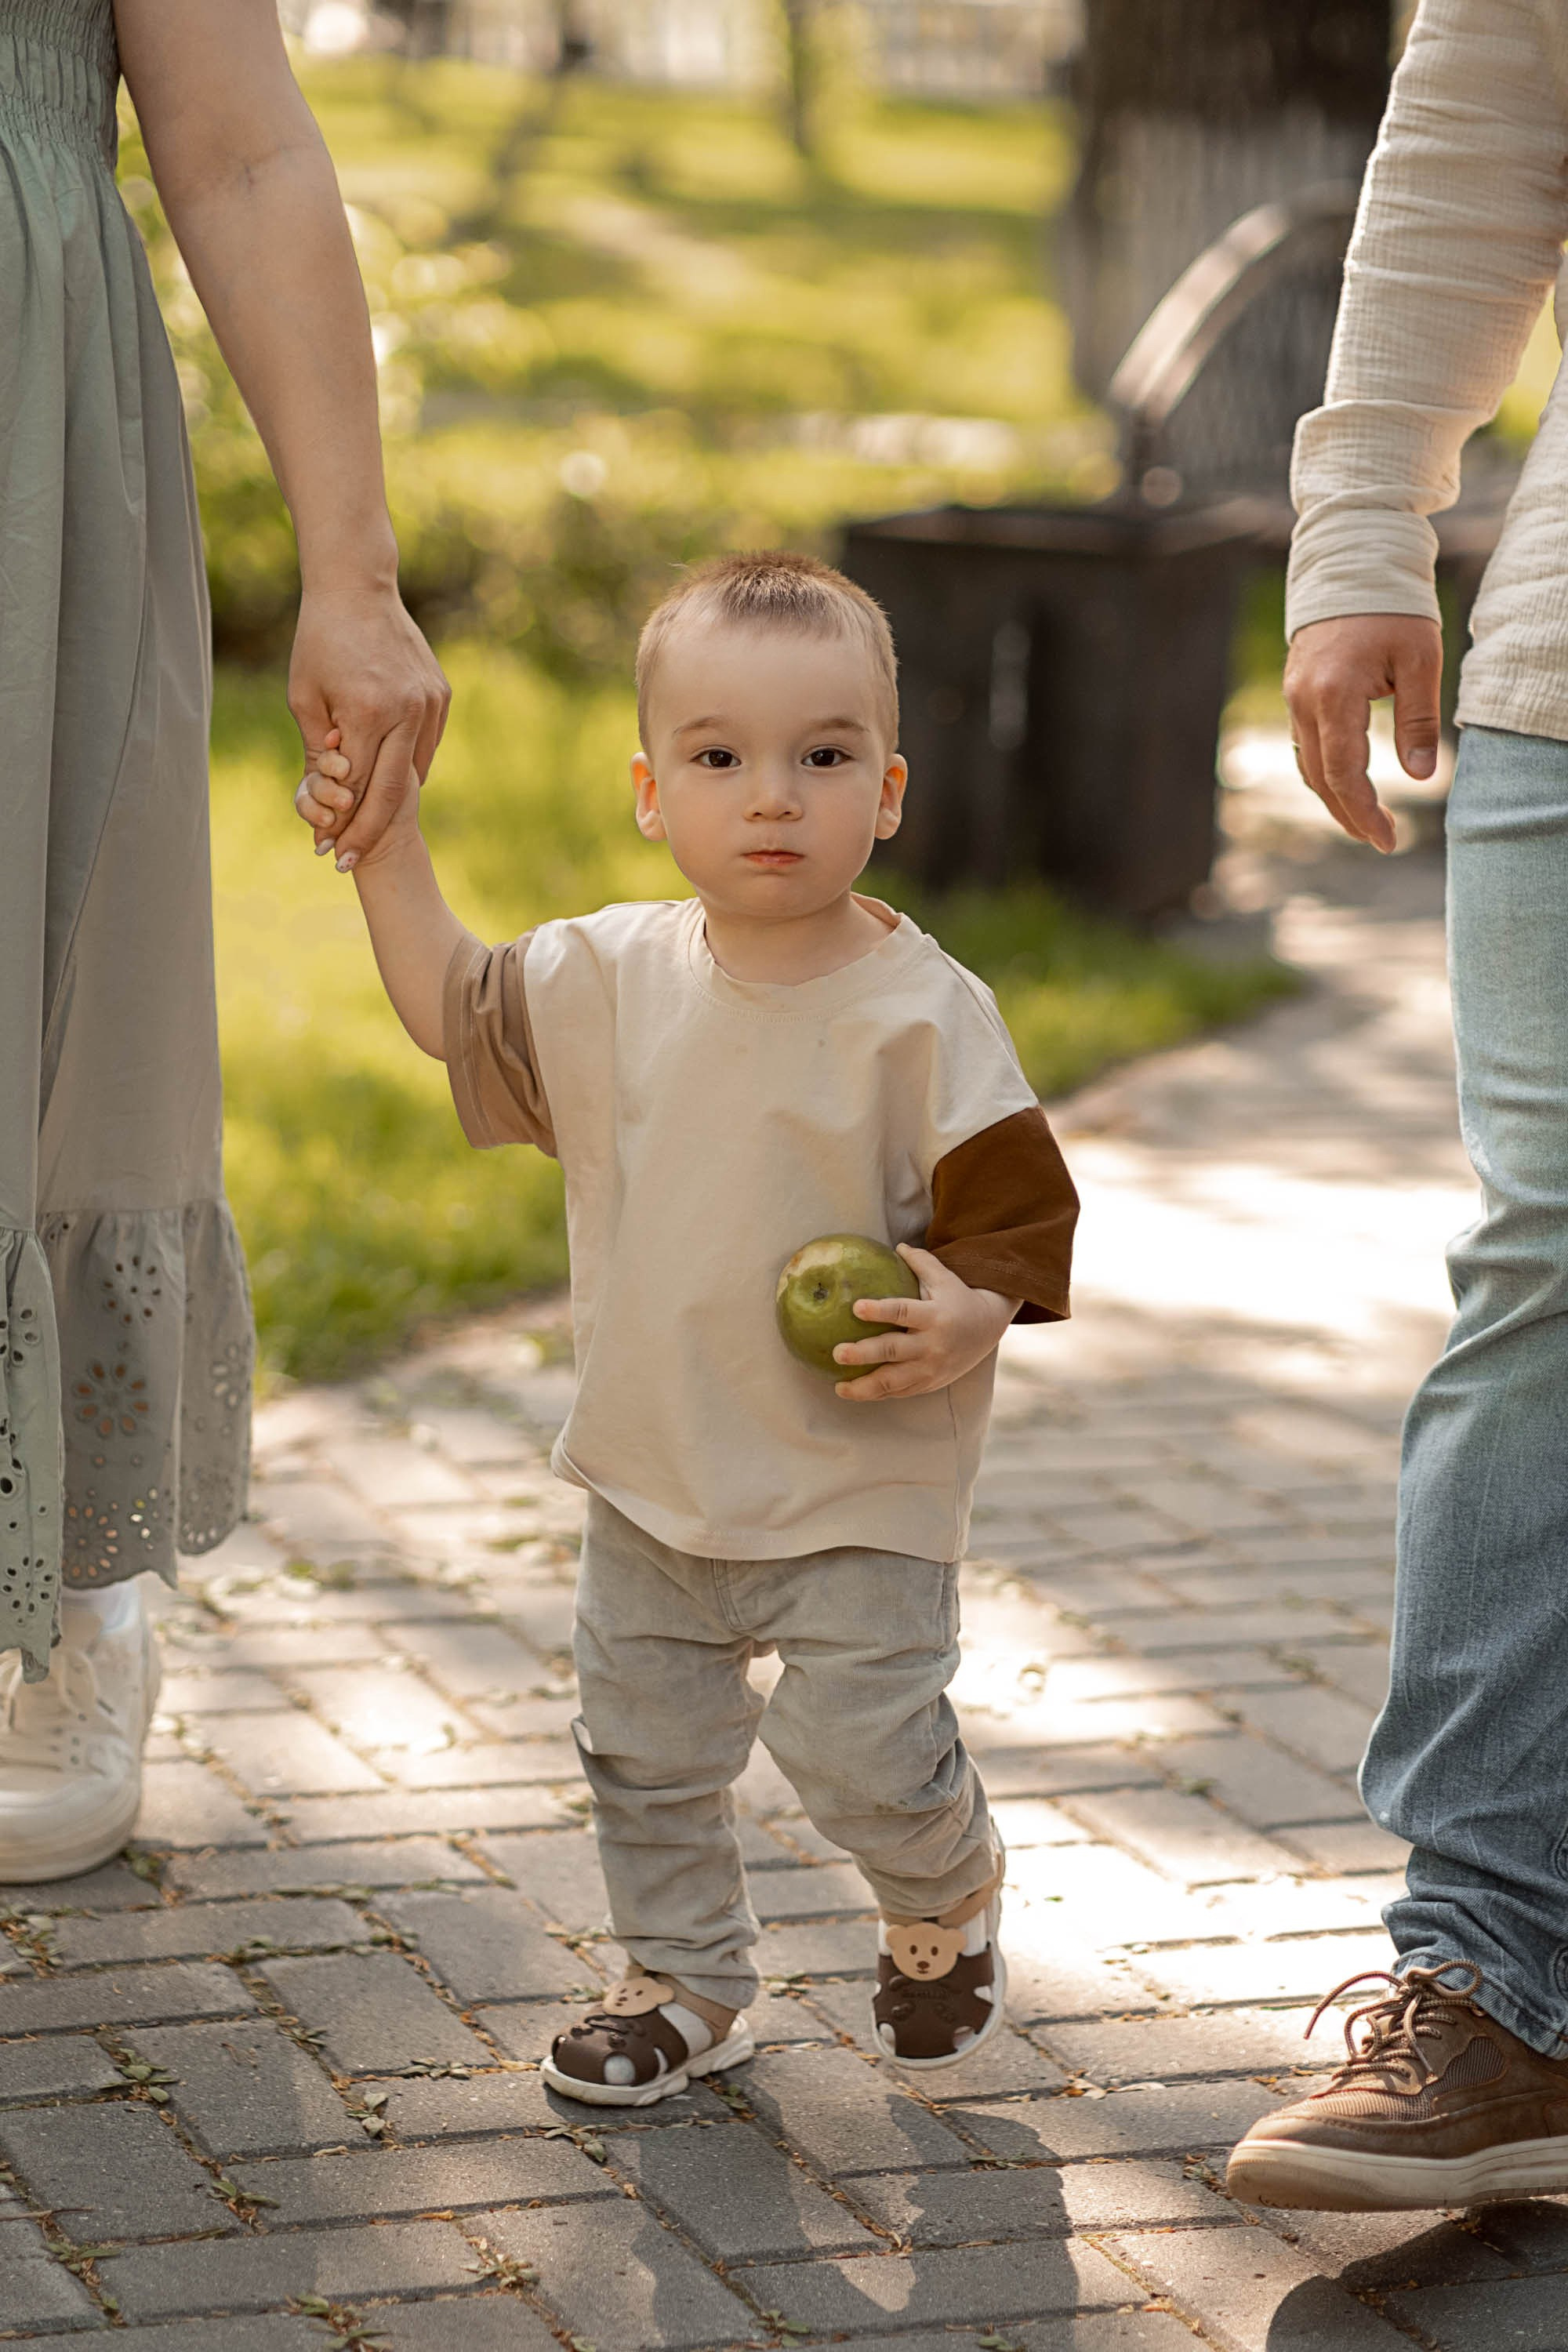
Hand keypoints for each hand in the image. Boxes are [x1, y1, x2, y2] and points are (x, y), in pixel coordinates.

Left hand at [288, 581, 449, 870]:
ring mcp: (430, 704)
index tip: (326, 850)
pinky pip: (425, 748)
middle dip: (367, 832)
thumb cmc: (320, 642)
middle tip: (349, 862)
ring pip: (413, 774)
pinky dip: (407, 771)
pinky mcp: (441, 696)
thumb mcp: (304, 697)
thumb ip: (321, 750)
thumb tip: (331, 798)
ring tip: (366, 830)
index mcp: (368, 710)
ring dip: (390, 806)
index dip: (340, 823)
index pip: (356, 786)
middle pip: (391, 793)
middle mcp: (407, 710)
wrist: (358, 589)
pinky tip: (388, 785)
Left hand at [833, 1244, 1018, 1402]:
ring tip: (839, 1387)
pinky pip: (900, 1392)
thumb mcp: (945, 1278)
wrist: (988, 1329)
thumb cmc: (959, 1299)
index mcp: (934, 1316)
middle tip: (838, 1353)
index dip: (880, 1311)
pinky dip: (877, 1394)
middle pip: (893, 1351)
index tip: (856, 1307)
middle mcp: (933, 1345)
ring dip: (865, 1386)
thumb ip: (921, 1262)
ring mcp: (931, 1368)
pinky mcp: (929, 1383)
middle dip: (864, 1354)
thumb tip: (897, 1245)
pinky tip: (855, 1392)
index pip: (903, 1312)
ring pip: (894, 1381)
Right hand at [1284, 613, 1442, 853]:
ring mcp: (1293, 697)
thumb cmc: (1393, 609)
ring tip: (1365, 822)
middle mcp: (1303, 701)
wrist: (1351, 563)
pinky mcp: (1295, 693)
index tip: (1388, 840)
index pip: (1345, 774)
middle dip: (1350, 815)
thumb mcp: (1420, 661)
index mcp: (1334, 694)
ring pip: (1309, 765)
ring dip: (1334, 798)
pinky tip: (1346, 785)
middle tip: (1382, 840)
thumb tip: (1421, 777)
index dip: (1365, 813)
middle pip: (1321, 779)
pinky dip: (1325, 772)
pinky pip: (1305, 746)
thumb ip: (1418, 720)